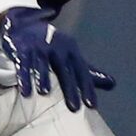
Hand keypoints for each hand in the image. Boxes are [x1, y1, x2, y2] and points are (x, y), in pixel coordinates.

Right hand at [0, 6, 115, 111]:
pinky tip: (26, 92)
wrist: (27, 26)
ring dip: (43, 77)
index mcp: (72, 51)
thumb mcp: (72, 57)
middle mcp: (57, 48)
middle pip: (64, 69)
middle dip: (70, 88)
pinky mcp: (23, 49)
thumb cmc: (53, 48)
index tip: (92, 106)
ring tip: (45, 93)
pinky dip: (24, 77)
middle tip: (74, 108)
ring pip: (42, 63)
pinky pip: (23, 64)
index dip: (87, 88)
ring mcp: (39, 47)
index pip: (82, 71)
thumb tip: (113, 84)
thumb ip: (90, 72)